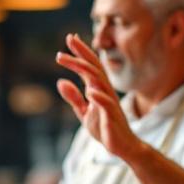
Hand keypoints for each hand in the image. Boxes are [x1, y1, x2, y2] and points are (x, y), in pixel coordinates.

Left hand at [55, 33, 144, 161]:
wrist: (122, 146)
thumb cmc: (105, 127)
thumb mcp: (84, 112)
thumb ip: (74, 97)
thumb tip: (60, 81)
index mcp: (98, 89)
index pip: (89, 66)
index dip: (80, 52)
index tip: (70, 37)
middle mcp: (105, 91)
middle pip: (94, 67)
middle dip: (82, 53)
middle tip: (68, 39)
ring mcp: (110, 103)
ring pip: (99, 81)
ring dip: (85, 69)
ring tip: (70, 60)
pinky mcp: (112, 117)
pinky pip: (107, 104)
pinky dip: (99, 97)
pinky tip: (90, 90)